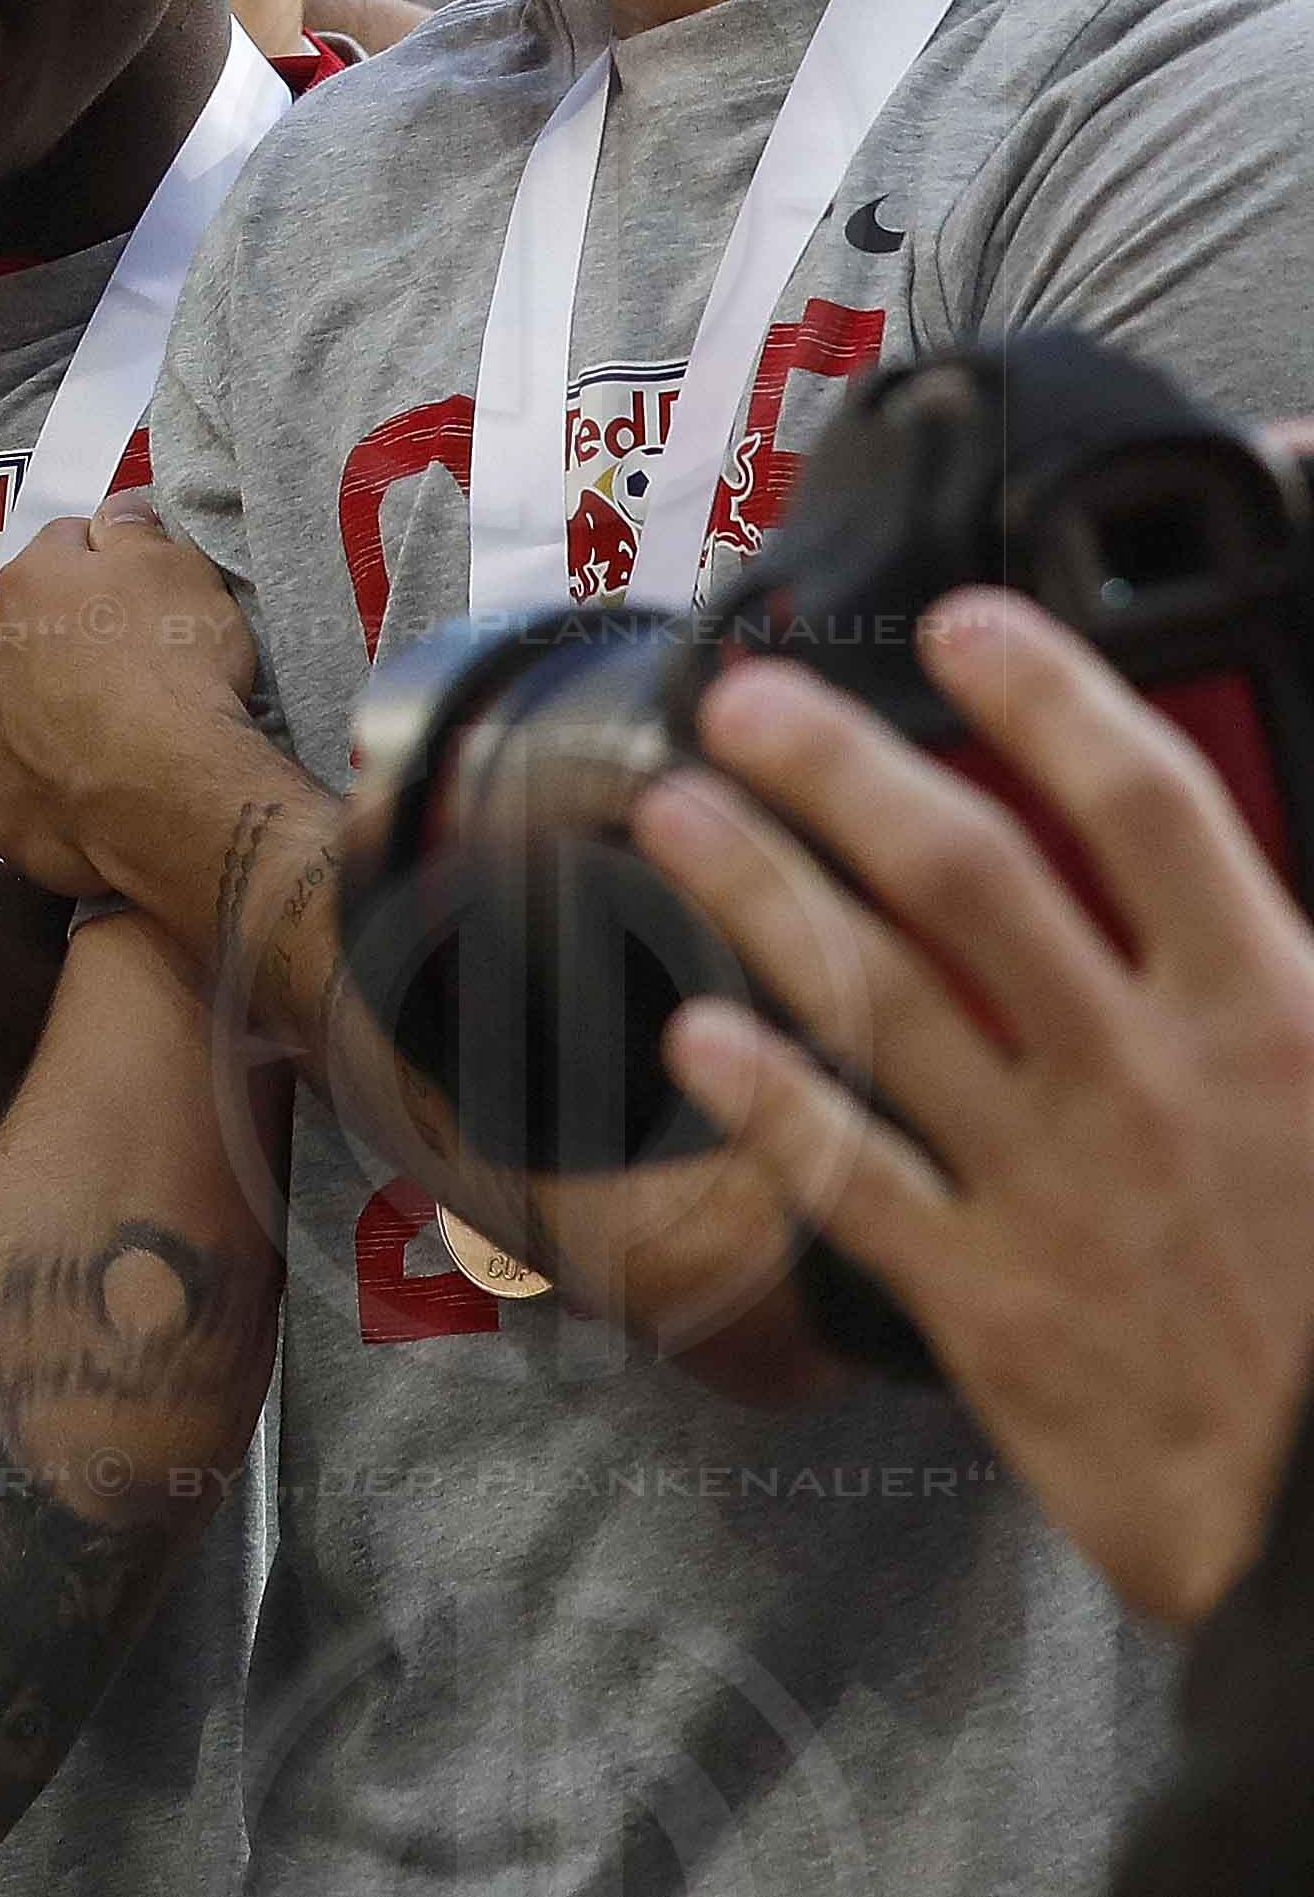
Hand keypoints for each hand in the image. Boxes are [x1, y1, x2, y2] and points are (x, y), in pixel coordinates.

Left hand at [0, 498, 261, 902]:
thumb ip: (135, 533)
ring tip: (114, 745)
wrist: (168, 793)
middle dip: (64, 645)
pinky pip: (26, 794)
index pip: (62, 547)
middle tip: (130, 674)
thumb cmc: (176, 664)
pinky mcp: (1, 815)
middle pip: (27, 636)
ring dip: (51, 719)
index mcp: (27, 586)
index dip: (104, 563)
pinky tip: (97, 803)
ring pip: (16, 714)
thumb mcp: (179, 571)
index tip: (140, 590)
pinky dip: (54, 794)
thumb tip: (115, 508)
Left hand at [636, 591, 1313, 1625]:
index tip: (968, 622)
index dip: (1052, 698)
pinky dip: (765, 1100)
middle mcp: (1148, 1083)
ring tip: (676, 810)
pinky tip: (695, 1033)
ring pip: (874, 1001)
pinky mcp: (991, 1306)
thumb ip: (1301, 971)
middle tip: (746, 699)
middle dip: (840, 769)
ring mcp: (1056, 1191)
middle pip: (964, 878)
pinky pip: (849, 1178)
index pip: (1148, 808)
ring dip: (761, 893)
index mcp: (1278, 1019)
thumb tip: (1258, 882)